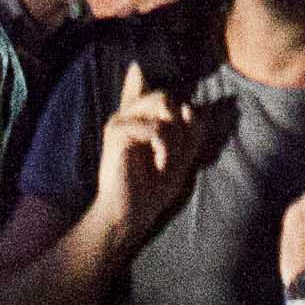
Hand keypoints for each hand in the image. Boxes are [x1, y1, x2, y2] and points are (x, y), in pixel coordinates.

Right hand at [88, 67, 224, 246]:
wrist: (129, 217)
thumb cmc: (152, 191)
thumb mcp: (181, 158)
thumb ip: (187, 132)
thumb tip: (188, 106)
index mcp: (139, 120)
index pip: (144, 88)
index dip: (151, 89)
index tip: (166, 128)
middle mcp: (127, 115)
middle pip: (165, 96)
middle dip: (180, 125)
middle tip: (174, 155)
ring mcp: (120, 121)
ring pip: (164, 104)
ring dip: (174, 137)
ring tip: (166, 162)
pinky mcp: (116, 132)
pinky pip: (156, 128)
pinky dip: (166, 149)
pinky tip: (160, 166)